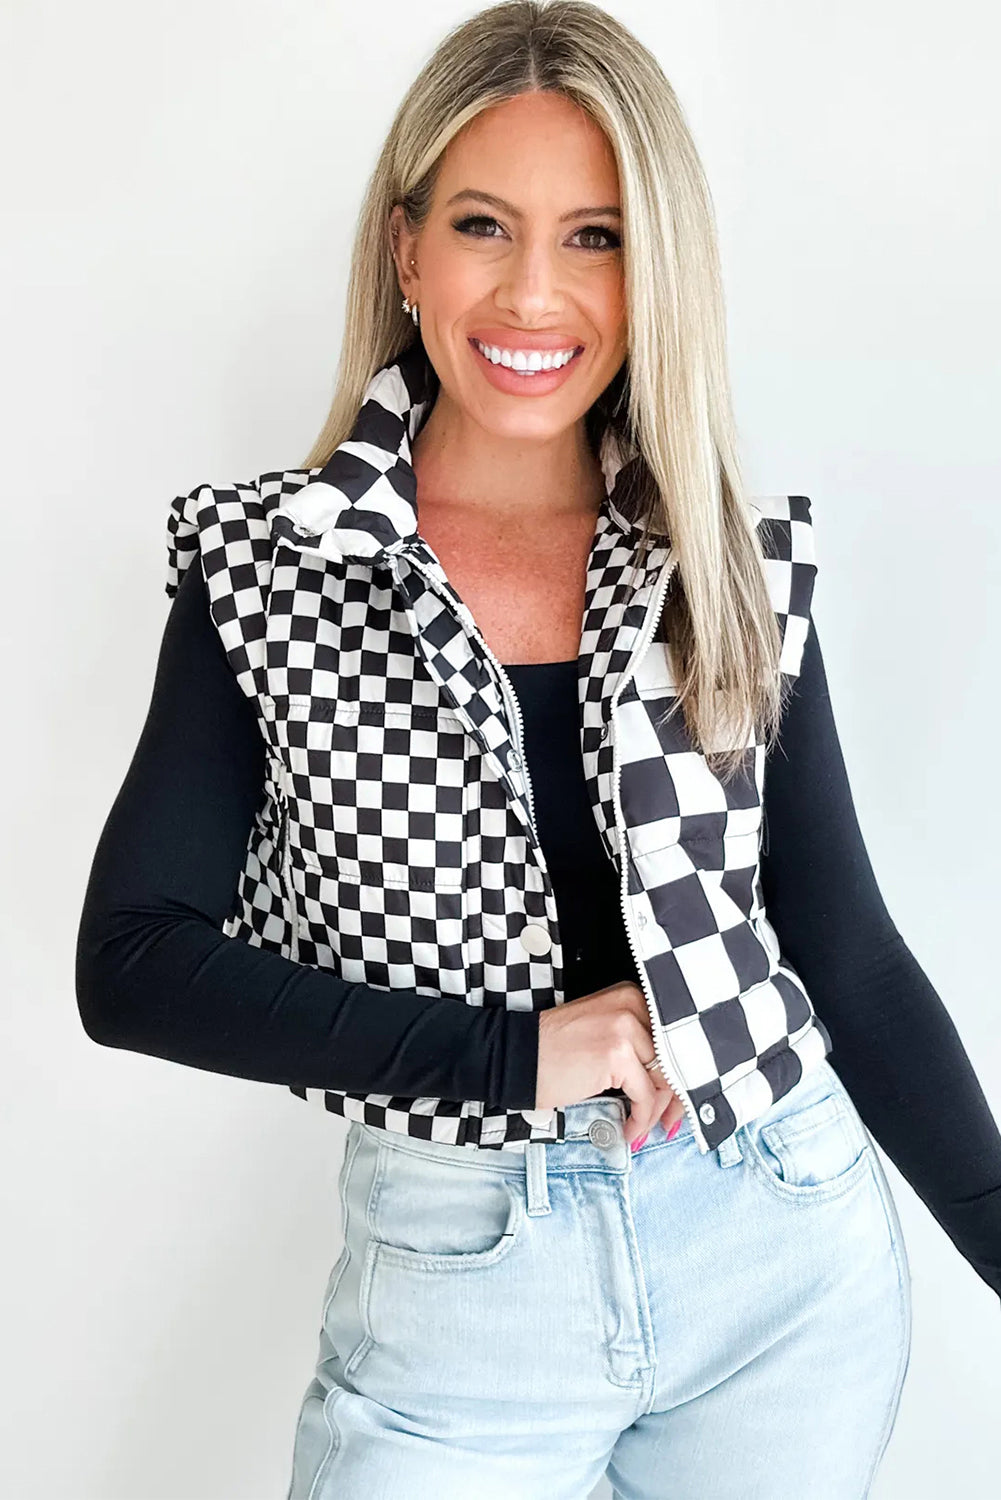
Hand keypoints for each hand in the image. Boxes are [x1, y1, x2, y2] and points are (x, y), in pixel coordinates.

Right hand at [535, 982, 687, 1145]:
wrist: (515, 1057)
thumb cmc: (554, 1052)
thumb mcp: (602, 1035)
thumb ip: (636, 1049)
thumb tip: (670, 1087)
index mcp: (632, 996)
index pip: (671, 1039)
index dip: (679, 1076)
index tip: (675, 1103)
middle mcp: (632, 1005)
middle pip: (673, 1059)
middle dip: (674, 1098)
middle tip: (668, 1124)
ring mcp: (625, 1027)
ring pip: (662, 1080)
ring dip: (655, 1113)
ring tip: (642, 1129)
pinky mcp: (616, 1054)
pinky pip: (644, 1096)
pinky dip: (640, 1119)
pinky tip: (629, 1130)